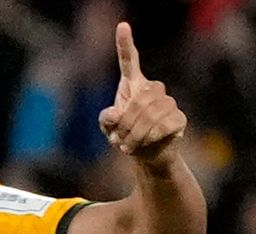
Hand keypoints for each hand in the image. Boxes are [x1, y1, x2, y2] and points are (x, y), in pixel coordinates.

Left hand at [99, 22, 186, 160]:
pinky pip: (163, 124)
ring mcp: (168, 102)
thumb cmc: (125, 137)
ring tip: (127, 146)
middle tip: (118, 141)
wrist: (145, 156)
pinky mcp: (179, 118)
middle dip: (126, 123)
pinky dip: (148, 137)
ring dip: (135, 133)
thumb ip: (106, 119)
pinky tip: (143, 144)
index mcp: (132, 85)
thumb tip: (115, 113)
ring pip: (151, 113)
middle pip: (139, 99)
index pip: (129, 61)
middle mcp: (152, 89)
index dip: (125, 44)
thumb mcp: (109, 129)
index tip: (122, 26)